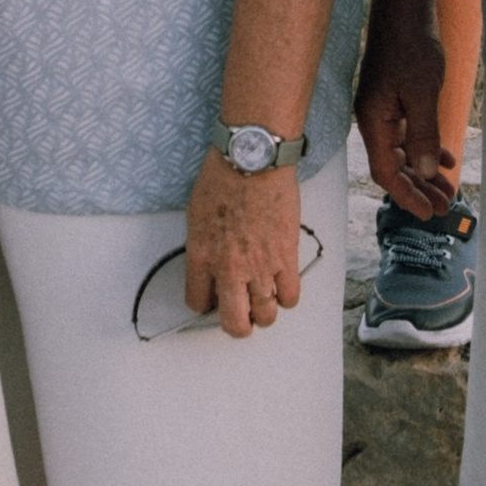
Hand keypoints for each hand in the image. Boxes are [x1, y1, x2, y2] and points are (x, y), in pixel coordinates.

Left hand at [182, 155, 304, 337]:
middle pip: (234, 322)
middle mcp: (229, 268)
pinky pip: (289, 296)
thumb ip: (202, 246)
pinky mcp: (285, 257)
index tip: (213, 301)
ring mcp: (259, 266)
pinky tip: (283, 287)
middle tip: (242, 318)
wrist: (253, 159)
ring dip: (264, 313)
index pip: (197, 302)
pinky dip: (287, 298)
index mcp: (201, 257)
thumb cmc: (224, 177)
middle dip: (238, 326)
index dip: (206, 306)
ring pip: (265, 315)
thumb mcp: (196, 214)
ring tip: (264, 303)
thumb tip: (211, 264)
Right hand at [356, 15, 453, 219]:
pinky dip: (426, 149)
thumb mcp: (422, 93)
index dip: (406, 196)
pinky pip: (409, 134)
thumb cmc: (411, 46)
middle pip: (394, 167)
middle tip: (445, 208)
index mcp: (373, 121)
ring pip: (404, 153)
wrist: (405, 10)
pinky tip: (446, 159)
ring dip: (425, 173)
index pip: (385, 172)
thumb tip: (422, 172)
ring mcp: (384, 110)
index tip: (427, 214)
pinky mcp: (395, 100)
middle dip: (419, 190)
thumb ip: (423, 134)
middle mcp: (374, 120)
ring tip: (448, 190)